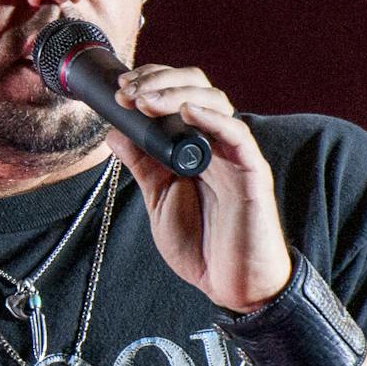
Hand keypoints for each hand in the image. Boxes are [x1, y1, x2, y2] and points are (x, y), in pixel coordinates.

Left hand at [107, 63, 290, 312]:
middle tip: (128, 92)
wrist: (231, 284)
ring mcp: (235, 156)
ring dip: (177, 94)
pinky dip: (213, 118)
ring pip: (216, 103)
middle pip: (198, 88)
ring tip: (146, 101)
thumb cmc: (201, 245)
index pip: (178, 95)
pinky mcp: (252, 173)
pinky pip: (237, 136)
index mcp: (194, 146)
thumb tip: (114, 132)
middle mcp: (216, 143)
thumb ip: (141, 165)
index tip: (120, 89)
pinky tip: (188, 111)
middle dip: (160, 81)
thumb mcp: (158, 199)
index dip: (151, 83)